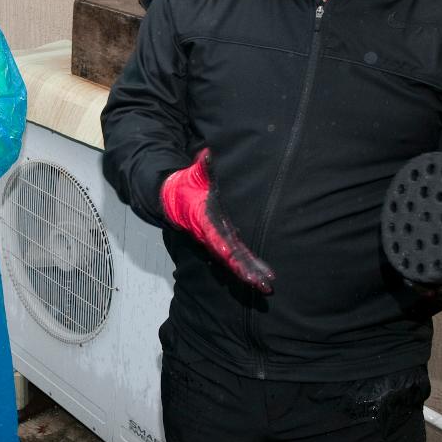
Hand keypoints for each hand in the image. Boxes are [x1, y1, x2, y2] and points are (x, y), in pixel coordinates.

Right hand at [160, 149, 275, 293]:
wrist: (174, 199)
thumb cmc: (187, 185)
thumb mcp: (194, 174)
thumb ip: (202, 167)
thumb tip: (207, 153)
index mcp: (206, 219)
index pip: (216, 235)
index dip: (225, 246)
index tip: (234, 255)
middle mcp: (212, 235)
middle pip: (229, 256)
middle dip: (245, 270)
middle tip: (262, 284)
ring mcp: (218, 241)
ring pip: (235, 262)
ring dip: (251, 275)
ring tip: (267, 288)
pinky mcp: (224, 243)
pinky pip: (237, 260)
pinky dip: (249, 270)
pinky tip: (263, 280)